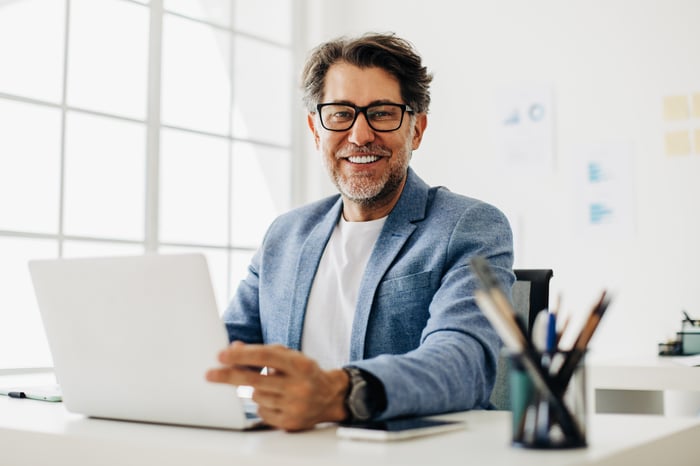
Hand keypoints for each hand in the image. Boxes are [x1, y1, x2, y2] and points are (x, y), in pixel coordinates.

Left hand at [205, 341, 348, 430]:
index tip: (222, 355)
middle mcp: (299, 386)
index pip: (266, 357)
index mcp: (300, 364)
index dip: (242, 355)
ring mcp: (294, 406)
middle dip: (229, 376)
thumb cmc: (305, 372)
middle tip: (210, 373)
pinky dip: (262, 404)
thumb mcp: (289, 356)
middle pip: (254, 380)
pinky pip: (262, 412)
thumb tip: (235, 348)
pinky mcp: (290, 422)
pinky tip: (274, 399)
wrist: (331, 396)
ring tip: (269, 385)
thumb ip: (263, 352)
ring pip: (256, 396)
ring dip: (253, 389)